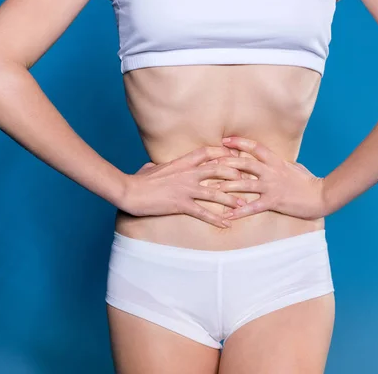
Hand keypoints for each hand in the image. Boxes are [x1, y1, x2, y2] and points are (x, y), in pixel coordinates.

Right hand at [118, 146, 247, 228]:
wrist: (129, 191)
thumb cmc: (138, 180)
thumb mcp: (151, 168)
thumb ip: (158, 166)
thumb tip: (154, 166)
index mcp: (181, 162)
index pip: (207, 152)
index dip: (223, 153)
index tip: (235, 155)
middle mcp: (187, 173)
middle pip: (218, 169)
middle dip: (235, 174)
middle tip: (248, 180)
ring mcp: (185, 188)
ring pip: (215, 192)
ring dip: (231, 199)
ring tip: (244, 205)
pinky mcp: (180, 204)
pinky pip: (203, 212)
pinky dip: (216, 219)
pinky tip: (226, 225)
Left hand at [210, 136, 327, 220]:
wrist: (322, 195)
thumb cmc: (309, 182)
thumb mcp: (294, 167)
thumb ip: (281, 163)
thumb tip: (274, 160)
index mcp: (275, 161)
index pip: (255, 147)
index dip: (239, 143)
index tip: (224, 141)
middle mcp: (271, 171)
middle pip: (245, 163)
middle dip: (226, 163)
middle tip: (210, 164)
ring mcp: (272, 186)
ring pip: (245, 184)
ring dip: (227, 186)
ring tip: (212, 188)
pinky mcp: (274, 201)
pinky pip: (253, 207)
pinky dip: (239, 211)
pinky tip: (228, 215)